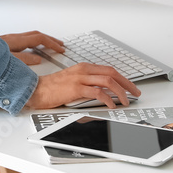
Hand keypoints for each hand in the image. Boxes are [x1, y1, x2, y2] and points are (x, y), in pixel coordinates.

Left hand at [0, 30, 65, 64]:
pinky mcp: (3, 44)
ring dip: (42, 40)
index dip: (52, 43)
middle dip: (50, 39)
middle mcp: (13, 38)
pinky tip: (31, 51)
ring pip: (30, 37)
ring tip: (49, 46)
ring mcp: (8, 40)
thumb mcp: (7, 61)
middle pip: (36, 35)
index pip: (39, 38)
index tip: (61, 49)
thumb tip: (38, 59)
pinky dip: (33, 43)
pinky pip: (23, 41)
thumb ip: (24, 60)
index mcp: (16, 40)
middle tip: (60, 45)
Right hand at [24, 62, 141, 108]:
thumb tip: (104, 91)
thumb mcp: (73, 80)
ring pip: (108, 81)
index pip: (109, 70)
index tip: (130, 87)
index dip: (123, 79)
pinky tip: (111, 105)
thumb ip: (87, 82)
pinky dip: (108, 99)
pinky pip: (98, 92)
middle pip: (112, 73)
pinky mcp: (76, 88)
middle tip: (135, 93)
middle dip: (127, 84)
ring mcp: (80, 78)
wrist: (37, 89)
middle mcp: (83, 70)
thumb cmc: (53, 87)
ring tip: (126, 101)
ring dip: (121, 92)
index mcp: (84, 67)